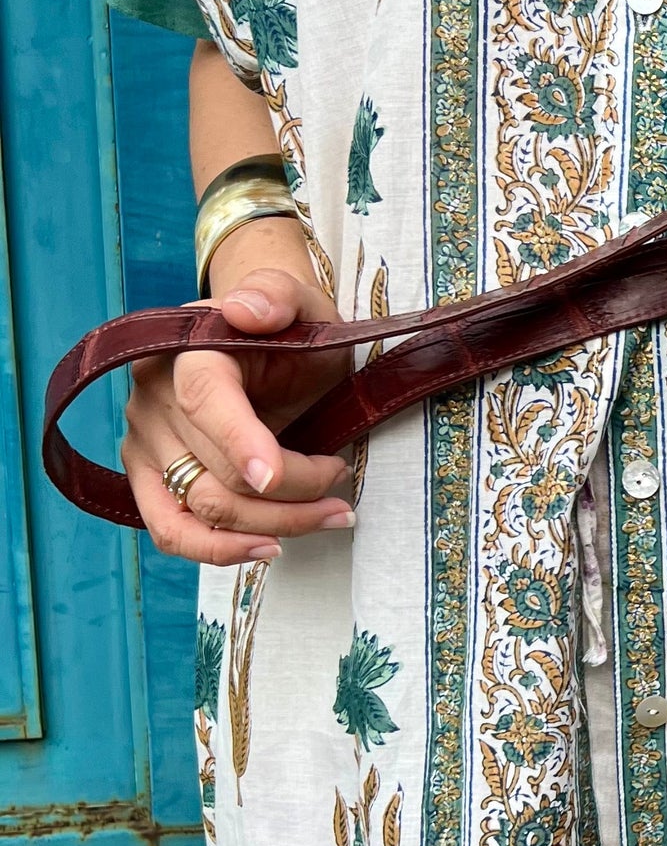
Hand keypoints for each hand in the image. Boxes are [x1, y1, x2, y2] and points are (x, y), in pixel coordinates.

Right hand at [121, 265, 354, 564]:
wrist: (266, 340)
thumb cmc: (290, 326)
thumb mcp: (302, 302)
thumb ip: (277, 296)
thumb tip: (247, 310)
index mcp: (186, 350)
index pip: (204, 400)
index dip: (240, 442)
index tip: (275, 475)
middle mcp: (151, 397)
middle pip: (216, 471)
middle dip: (293, 491)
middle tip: (345, 485)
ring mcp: (143, 441)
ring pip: (202, 509)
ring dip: (274, 525)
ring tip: (333, 515)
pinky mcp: (148, 477)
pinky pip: (171, 530)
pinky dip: (219, 549)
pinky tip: (269, 546)